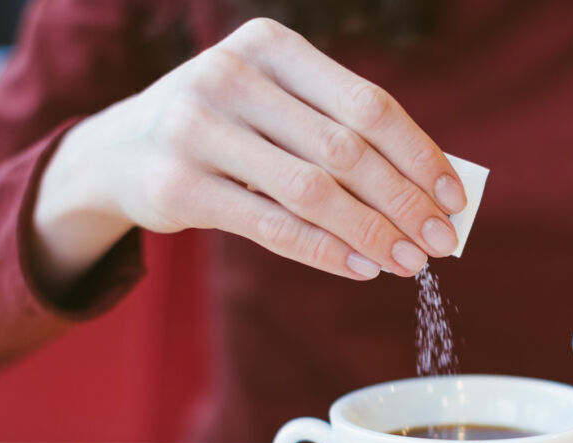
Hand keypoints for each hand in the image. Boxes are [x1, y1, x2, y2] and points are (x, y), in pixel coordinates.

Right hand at [34, 18, 465, 292]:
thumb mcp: (275, 104)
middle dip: (404, 203)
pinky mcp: (177, 185)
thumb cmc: (226, 127)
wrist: (118, 149)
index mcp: (271, 45)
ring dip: (372, 234)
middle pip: (346, 150)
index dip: (419, 156)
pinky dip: (326, 252)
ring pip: (312, 192)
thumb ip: (339, 130)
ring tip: (408, 263)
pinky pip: (272, 227)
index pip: (368, 104)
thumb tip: (429, 189)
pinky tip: (361, 268)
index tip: (453, 199)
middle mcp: (231, 76)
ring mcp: (197, 128)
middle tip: (440, 243)